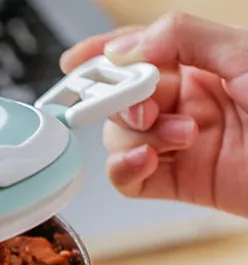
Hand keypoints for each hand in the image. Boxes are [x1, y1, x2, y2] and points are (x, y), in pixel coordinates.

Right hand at [60, 12, 247, 214]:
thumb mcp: (244, 57)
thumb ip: (184, 39)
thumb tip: (128, 46)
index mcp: (201, 65)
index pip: (139, 54)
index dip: (103, 56)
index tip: (76, 63)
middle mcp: (184, 102)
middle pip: (122, 96)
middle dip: (124, 99)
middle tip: (144, 103)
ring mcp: (176, 143)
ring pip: (121, 135)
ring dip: (138, 134)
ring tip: (178, 137)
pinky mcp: (173, 182)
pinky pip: (126, 177)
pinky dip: (125, 168)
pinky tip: (146, 161)